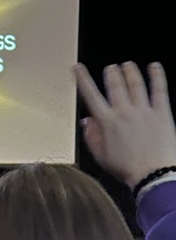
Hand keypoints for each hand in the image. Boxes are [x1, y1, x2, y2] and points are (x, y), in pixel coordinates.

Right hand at [74, 61, 175, 188]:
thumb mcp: (101, 156)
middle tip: (110, 68)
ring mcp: (143, 111)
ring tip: (127, 65)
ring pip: (135, 84)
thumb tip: (87, 122)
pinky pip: (159, 90)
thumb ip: (92, 136)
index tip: (78, 69)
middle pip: (115, 86)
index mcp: (107, 123)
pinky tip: (154, 67)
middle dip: (111, 73)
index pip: (91, 95)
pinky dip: (157, 76)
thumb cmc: (127, 169)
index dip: (83, 79)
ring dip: (130, 72)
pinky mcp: (161, 113)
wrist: (152, 174)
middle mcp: (124, 112)